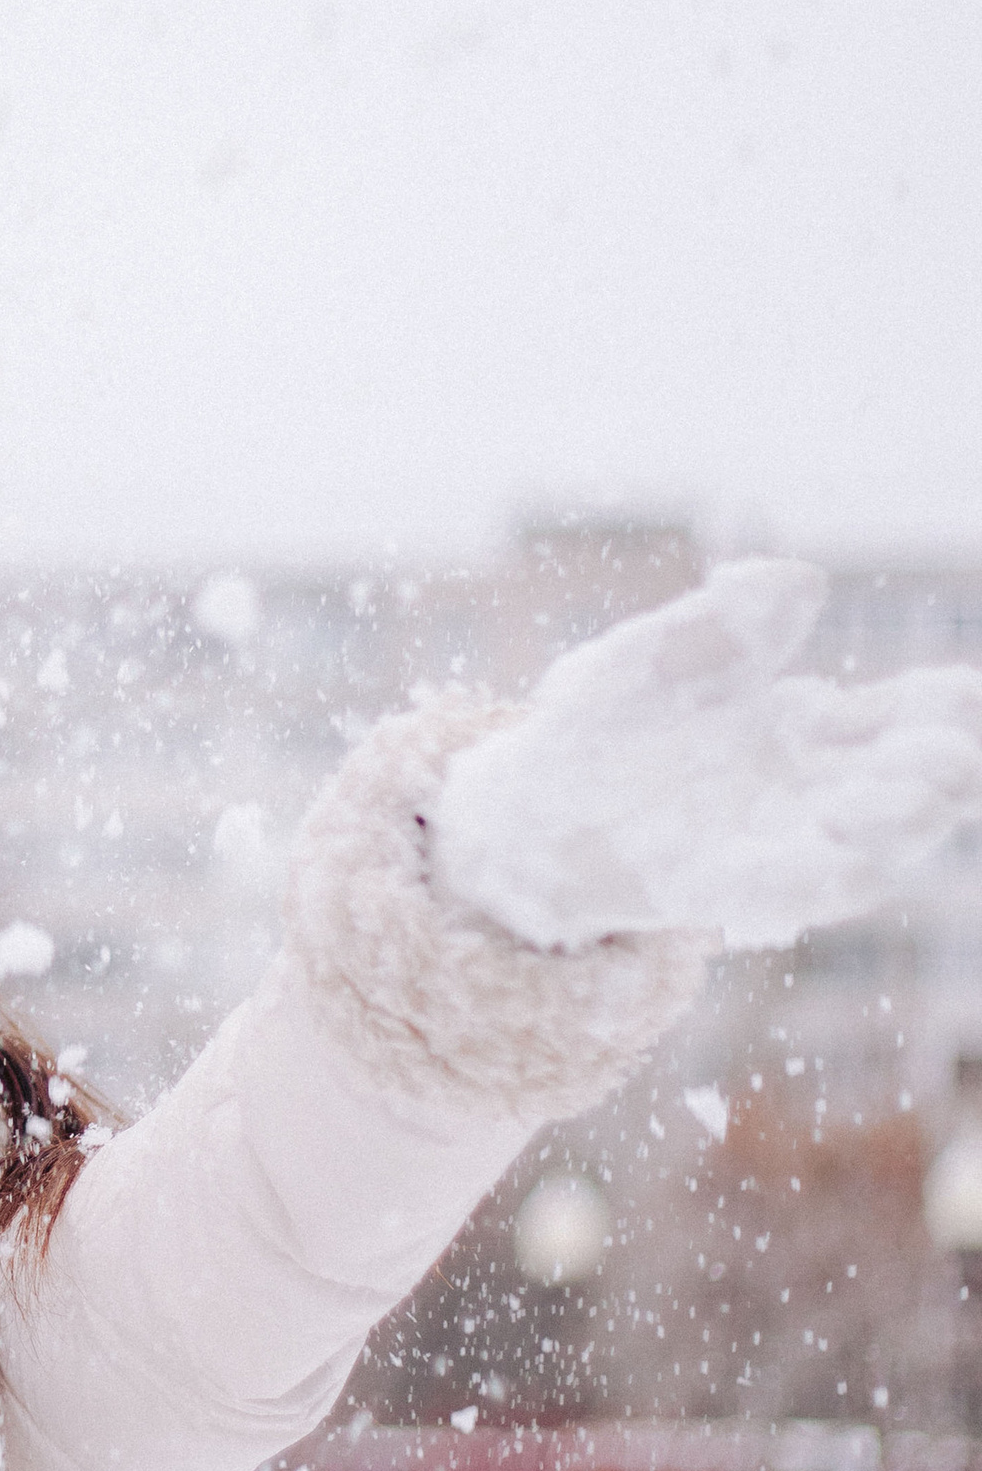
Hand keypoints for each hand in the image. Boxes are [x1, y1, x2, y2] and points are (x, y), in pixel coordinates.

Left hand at [432, 558, 981, 951]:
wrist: (532, 799)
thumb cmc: (609, 719)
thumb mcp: (662, 650)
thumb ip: (729, 618)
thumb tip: (802, 579)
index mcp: (818, 727)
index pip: (914, 715)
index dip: (947, 705)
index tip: (960, 692)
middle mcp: (814, 791)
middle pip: (911, 786)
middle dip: (940, 770)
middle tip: (951, 752)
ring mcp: (773, 844)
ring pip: (866, 848)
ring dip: (893, 826)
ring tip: (912, 795)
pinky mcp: (718, 889)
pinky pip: (780, 891)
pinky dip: (805, 871)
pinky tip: (823, 843)